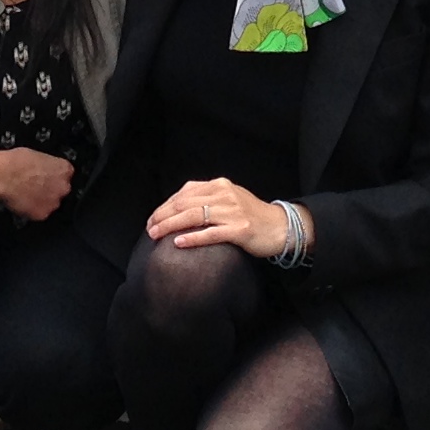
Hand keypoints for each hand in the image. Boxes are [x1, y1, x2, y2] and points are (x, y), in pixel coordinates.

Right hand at [0, 148, 76, 222]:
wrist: (3, 175)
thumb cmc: (16, 162)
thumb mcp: (38, 155)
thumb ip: (48, 166)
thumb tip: (44, 170)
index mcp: (64, 169)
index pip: (66, 174)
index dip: (54, 176)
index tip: (47, 177)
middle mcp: (63, 187)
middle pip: (60, 190)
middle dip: (50, 190)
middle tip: (36, 187)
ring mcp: (53, 202)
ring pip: (51, 203)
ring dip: (42, 201)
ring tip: (27, 194)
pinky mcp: (42, 214)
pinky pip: (39, 213)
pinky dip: (32, 210)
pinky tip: (23, 202)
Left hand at [146, 175, 289, 258]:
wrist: (280, 226)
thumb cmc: (251, 215)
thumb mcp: (229, 199)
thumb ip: (208, 199)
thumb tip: (178, 209)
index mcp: (220, 185)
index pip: (185, 193)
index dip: (165, 206)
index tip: (153, 219)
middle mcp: (225, 195)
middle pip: (185, 203)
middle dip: (163, 216)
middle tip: (149, 228)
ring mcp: (233, 212)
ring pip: (194, 216)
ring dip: (171, 226)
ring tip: (156, 235)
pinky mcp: (240, 229)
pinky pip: (211, 233)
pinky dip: (193, 238)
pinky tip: (178, 243)